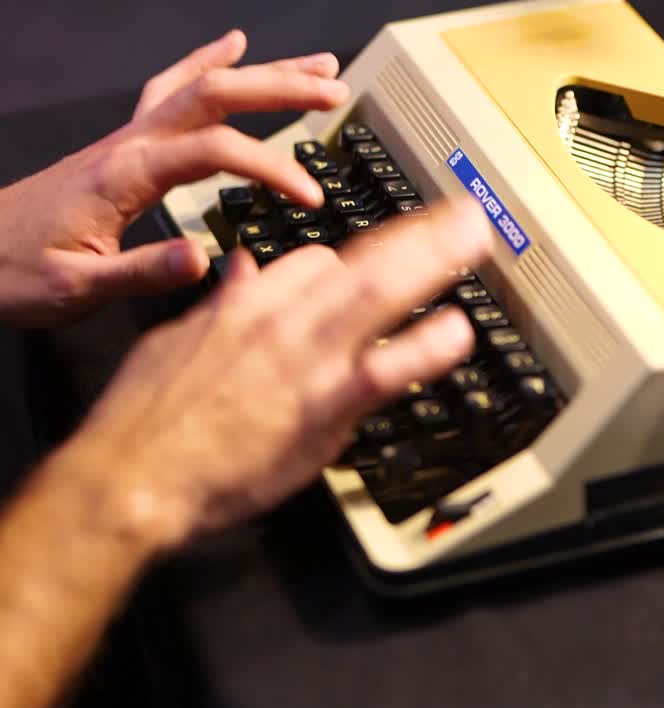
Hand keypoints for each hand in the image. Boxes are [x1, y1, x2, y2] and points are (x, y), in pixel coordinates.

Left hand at [0, 29, 348, 327]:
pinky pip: (173, 87)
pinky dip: (208, 62)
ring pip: (203, 85)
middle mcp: (129, 145)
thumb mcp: (77, 288)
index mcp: (125, 176)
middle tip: (333, 92)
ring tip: (315, 66)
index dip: (270, 168)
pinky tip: (233, 47)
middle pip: (216, 95)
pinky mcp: (125, 144)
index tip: (309, 196)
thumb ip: (143, 272)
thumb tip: (204, 259)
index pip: (215, 152)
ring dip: (263, 72)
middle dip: (281, 88)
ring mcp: (127, 138)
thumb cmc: (15, 272)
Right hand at [45, 200, 492, 548]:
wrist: (128, 477)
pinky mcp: (322, 405)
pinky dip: (423, 348)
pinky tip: (456, 332)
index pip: (315, 261)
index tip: (379, 263)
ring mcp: (307, 358)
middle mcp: (282, 319)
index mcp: (246, 302)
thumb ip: (220, 306)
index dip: (352, 262)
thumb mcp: (175, 342)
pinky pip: (385, 369)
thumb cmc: (144, 421)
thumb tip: (242, 274)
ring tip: (474, 239)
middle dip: (418, 234)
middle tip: (462, 214)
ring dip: (433, 261)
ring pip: (379, 293)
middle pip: (361, 260)